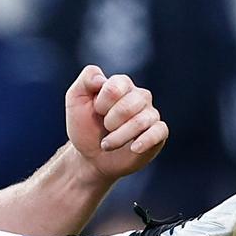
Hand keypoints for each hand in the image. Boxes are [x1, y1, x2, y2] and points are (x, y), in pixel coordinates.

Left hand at [65, 65, 167, 181]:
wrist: (90, 155)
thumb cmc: (85, 125)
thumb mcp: (75, 99)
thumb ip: (86, 79)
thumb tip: (102, 79)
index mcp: (122, 84)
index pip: (115, 87)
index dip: (101, 103)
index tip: (96, 110)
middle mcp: (140, 96)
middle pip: (129, 105)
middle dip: (110, 121)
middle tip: (104, 127)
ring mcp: (151, 114)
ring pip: (140, 122)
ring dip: (118, 138)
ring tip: (107, 144)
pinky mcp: (158, 133)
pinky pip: (159, 132)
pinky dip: (145, 141)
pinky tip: (133, 148)